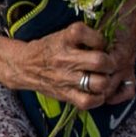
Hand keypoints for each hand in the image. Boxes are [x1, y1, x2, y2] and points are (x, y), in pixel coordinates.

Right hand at [8, 21, 135, 111]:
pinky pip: (88, 101)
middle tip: (108, 64)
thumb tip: (111, 44)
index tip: (100, 45)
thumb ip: (86, 38)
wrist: (24, 66)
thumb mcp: (64, 35)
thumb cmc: (51, 48)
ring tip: (103, 78)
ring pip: (99, 83)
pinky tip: (97, 92)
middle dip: (111, 63)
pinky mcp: (65, 94)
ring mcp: (66, 78)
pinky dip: (98, 98)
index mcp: (66, 39)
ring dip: (107, 81)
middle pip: (100, 61)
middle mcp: (66, 58)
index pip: (95, 37)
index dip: (103, 41)